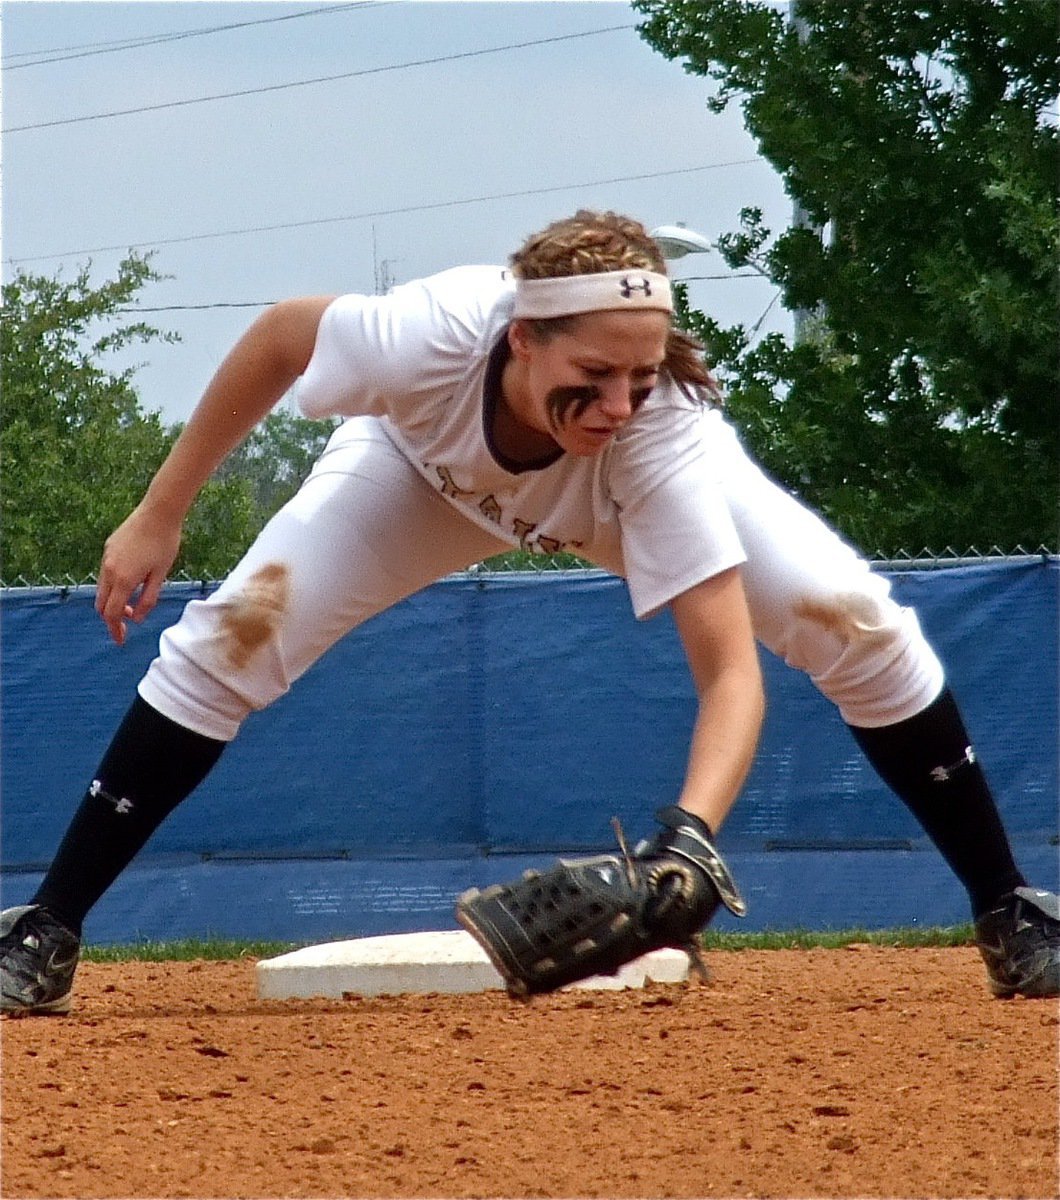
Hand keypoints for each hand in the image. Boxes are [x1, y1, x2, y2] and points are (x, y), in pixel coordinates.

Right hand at [95, 503, 182, 644]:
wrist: (158, 512)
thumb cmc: (165, 543)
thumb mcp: (160, 575)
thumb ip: (148, 599)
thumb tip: (137, 618)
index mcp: (123, 579)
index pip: (111, 613)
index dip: (115, 629)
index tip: (121, 640)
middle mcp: (109, 569)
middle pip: (101, 603)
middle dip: (111, 618)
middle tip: (126, 625)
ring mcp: (106, 557)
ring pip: (102, 588)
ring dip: (113, 601)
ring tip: (133, 604)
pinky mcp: (108, 547)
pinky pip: (105, 573)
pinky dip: (113, 586)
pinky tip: (131, 583)